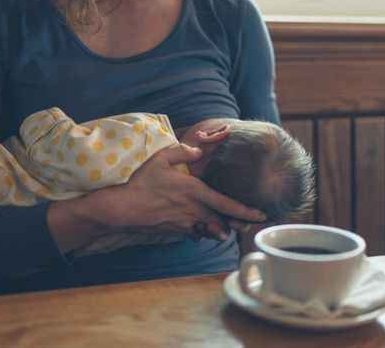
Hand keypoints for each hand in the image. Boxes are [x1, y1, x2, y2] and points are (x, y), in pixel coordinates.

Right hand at [99, 143, 265, 237]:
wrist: (123, 209)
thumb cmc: (141, 183)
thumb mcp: (161, 159)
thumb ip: (182, 151)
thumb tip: (198, 150)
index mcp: (195, 191)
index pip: (227, 204)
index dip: (246, 211)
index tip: (261, 214)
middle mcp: (194, 210)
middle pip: (224, 221)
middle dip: (236, 223)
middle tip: (245, 223)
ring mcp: (186, 224)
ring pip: (211, 230)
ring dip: (218, 228)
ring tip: (223, 226)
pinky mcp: (176, 232)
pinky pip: (196, 233)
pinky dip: (201, 230)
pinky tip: (198, 224)